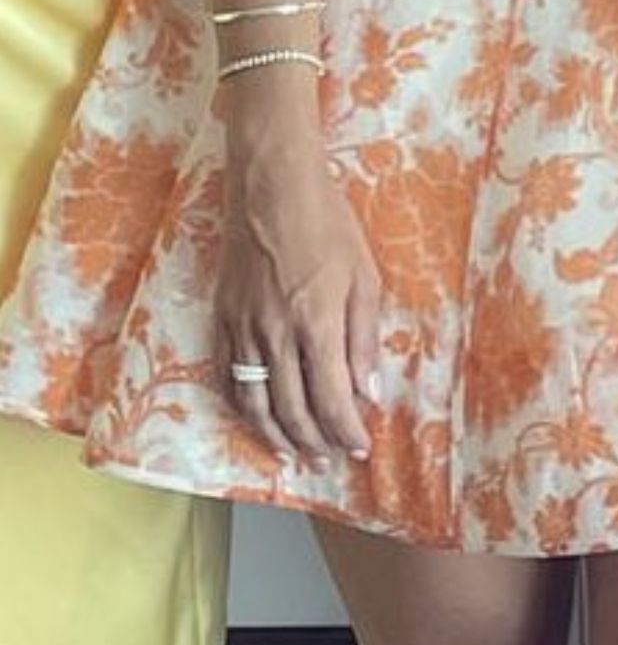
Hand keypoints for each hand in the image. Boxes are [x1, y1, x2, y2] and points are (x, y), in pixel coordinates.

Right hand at [217, 110, 378, 462]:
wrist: (272, 184)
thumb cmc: (327, 223)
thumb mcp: (364, 276)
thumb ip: (364, 339)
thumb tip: (368, 392)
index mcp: (316, 324)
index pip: (332, 401)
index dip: (347, 433)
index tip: (360, 448)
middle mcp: (275, 334)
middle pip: (292, 411)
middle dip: (315, 444)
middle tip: (330, 460)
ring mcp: (243, 327)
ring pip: (255, 403)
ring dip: (277, 436)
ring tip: (295, 455)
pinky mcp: (222, 316)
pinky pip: (227, 376)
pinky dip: (242, 407)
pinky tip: (256, 419)